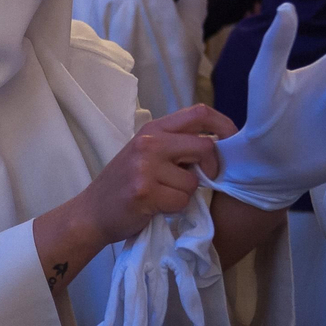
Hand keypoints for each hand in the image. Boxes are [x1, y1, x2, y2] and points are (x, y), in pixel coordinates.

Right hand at [77, 104, 231, 246]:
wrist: (91, 212)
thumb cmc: (124, 184)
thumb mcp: (146, 154)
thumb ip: (175, 146)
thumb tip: (217, 147)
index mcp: (153, 129)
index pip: (199, 113)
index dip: (224, 125)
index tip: (233, 142)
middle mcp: (149, 143)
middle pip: (204, 147)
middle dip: (210, 168)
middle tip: (200, 180)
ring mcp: (145, 167)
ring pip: (194, 182)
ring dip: (185, 195)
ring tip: (163, 196)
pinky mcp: (145, 192)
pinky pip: (181, 201)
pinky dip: (175, 209)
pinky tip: (156, 208)